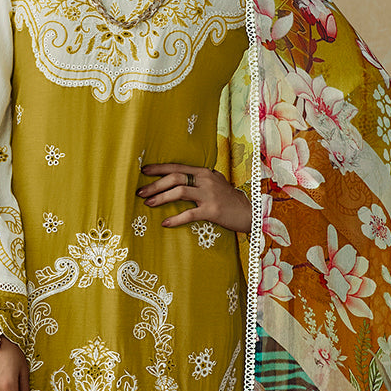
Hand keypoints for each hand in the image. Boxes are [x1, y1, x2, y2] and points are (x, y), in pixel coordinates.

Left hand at [137, 164, 251, 233]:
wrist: (250, 212)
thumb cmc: (229, 200)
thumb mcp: (215, 183)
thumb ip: (199, 179)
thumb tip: (180, 179)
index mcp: (204, 172)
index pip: (177, 167)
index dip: (159, 168)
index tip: (143, 171)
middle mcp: (206, 180)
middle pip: (175, 178)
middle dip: (155, 184)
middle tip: (140, 192)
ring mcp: (209, 195)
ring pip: (179, 192)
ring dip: (161, 197)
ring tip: (147, 203)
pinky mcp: (212, 211)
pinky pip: (190, 214)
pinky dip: (176, 219)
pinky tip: (165, 223)